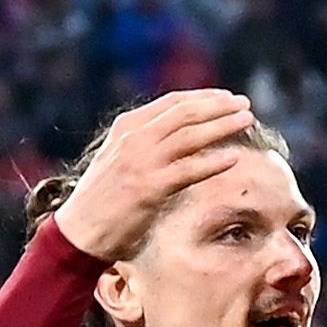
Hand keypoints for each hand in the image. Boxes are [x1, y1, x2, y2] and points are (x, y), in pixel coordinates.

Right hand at [49, 90, 261, 262]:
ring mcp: (141, 162)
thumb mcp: (120, 158)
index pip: (172, 103)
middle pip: (184, 113)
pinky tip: (234, 158)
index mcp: (127, 127)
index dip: (203, 97)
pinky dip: (212, 163)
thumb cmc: (104, 197)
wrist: (80, 229)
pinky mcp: (149, 188)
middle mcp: (134, 139)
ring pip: (190, 136)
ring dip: (221, 125)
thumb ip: (145, 143)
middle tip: (245, 103)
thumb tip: (179, 135)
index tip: (227, 97)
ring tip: (246, 120)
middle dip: (218, 106)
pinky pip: (188, 171)